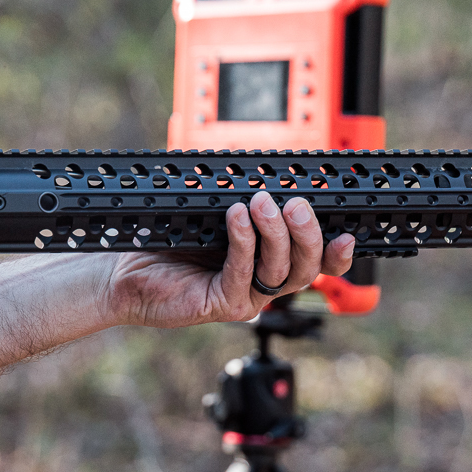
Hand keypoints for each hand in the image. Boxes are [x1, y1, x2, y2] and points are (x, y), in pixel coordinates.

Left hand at [104, 191, 355, 327]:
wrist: (124, 270)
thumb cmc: (168, 240)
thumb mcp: (212, 212)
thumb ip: (240, 195)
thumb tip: (257, 165)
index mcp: (268, 264)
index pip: (316, 263)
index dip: (337, 253)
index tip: (347, 231)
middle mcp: (261, 285)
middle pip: (306, 268)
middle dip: (307, 233)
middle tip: (295, 204)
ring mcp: (243, 298)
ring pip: (280, 273)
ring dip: (275, 234)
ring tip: (263, 204)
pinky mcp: (220, 305)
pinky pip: (242, 274)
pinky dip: (243, 241)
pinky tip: (236, 216)